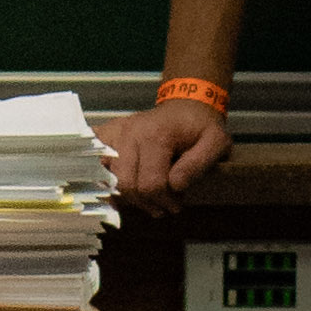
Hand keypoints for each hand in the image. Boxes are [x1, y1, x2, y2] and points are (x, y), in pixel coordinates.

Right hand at [100, 98, 233, 204]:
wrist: (187, 104)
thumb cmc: (201, 125)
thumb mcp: (216, 142)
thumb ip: (198, 164)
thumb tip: (175, 185)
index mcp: (156, 136)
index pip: (151, 184)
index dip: (165, 201)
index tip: (177, 205)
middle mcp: (130, 133)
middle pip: (126, 184)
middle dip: (146, 202)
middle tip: (163, 206)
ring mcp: (117, 133)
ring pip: (109, 178)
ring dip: (129, 194)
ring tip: (149, 196)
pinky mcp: (109, 134)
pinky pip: (94, 159)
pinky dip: (102, 175)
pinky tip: (118, 184)